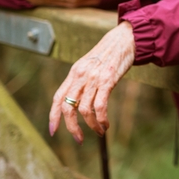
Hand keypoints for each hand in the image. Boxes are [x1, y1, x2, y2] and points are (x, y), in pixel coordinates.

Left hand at [49, 21, 134, 142]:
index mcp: (74, 73)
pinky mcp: (107, 80)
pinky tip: (106, 124)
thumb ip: (82, 80)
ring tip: (99, 131)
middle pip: (68, 108)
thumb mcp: (90, 65)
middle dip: (72, 128)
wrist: (125, 39)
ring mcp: (93, 78)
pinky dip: (101, 119)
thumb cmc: (109, 54)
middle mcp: (81, 76)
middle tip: (79, 139)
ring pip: (85, 110)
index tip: (53, 131)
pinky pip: (100, 106)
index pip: (57, 97)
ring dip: (91, 126)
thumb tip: (77, 101)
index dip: (53, 116)